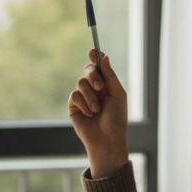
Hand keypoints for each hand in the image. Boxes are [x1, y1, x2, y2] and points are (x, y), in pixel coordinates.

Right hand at [68, 51, 129, 177]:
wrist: (107, 139)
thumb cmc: (116, 119)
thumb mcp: (117, 94)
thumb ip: (109, 75)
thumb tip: (103, 56)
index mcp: (106, 85)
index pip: (99, 67)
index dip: (95, 57)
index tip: (93, 51)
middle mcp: (94, 89)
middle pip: (88, 70)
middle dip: (94, 75)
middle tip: (100, 87)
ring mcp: (83, 97)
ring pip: (80, 82)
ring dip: (90, 96)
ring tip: (97, 110)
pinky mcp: (73, 107)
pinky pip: (74, 95)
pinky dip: (83, 103)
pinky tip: (89, 114)